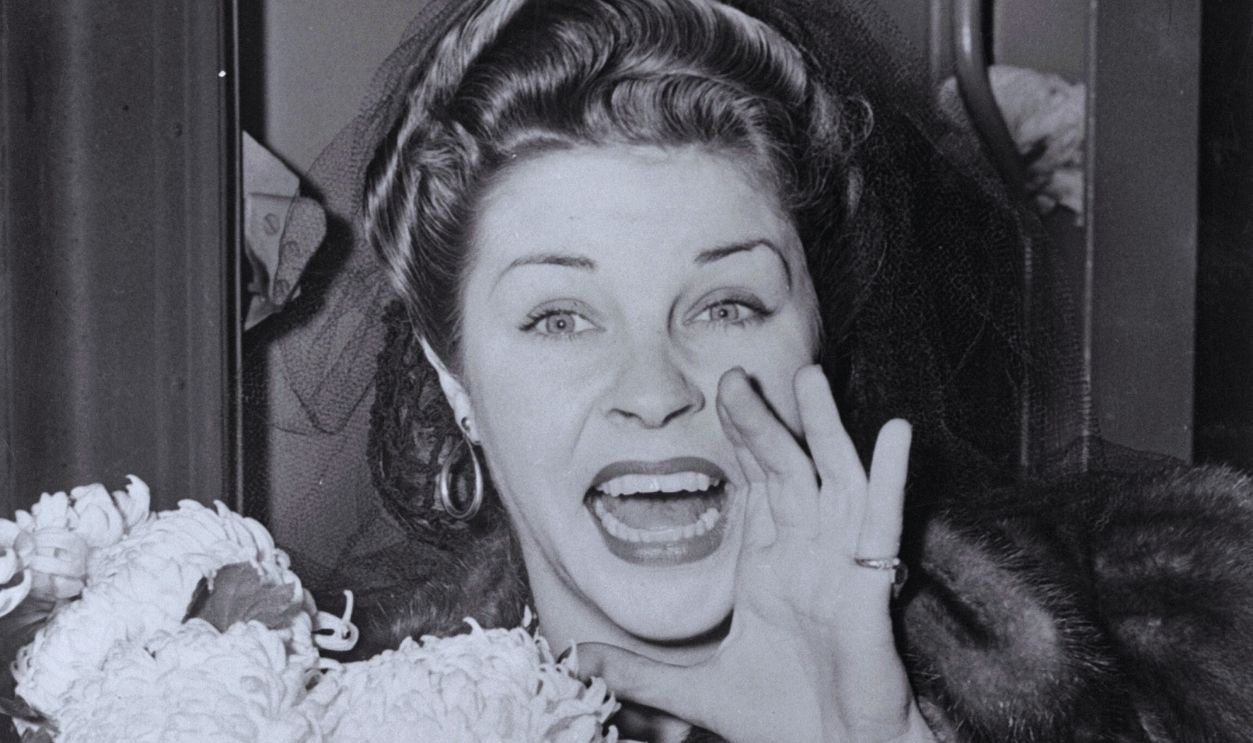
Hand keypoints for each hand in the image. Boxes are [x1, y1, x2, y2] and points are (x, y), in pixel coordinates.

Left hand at [578, 365, 933, 741]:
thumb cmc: (783, 719)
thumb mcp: (696, 688)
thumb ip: (640, 670)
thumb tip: (577, 656)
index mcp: (770, 567)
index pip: (757, 485)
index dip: (741, 440)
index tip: (719, 394)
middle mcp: (806, 554)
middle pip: (786, 470)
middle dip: (763, 422)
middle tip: (736, 374)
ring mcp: (839, 565)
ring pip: (832, 481)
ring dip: (823, 431)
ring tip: (811, 380)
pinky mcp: (868, 587)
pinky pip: (880, 524)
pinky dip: (888, 479)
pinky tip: (894, 435)